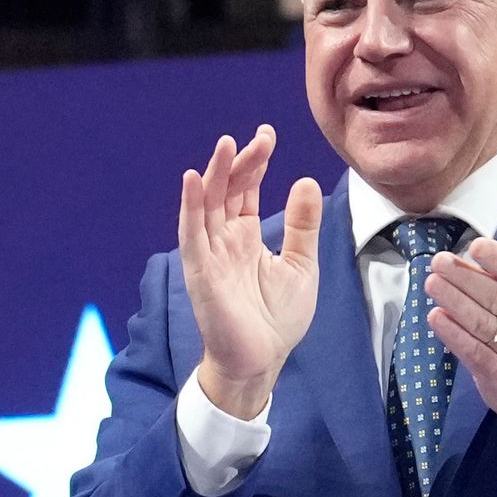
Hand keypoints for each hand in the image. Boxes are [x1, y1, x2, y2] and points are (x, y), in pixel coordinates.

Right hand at [175, 127, 322, 421]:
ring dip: (213, 174)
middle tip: (257, 137)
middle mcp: (224, 240)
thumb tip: (305, 181)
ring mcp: (209, 254)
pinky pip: (192, 233)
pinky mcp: (200, 271)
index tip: (266, 136)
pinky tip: (194, 180)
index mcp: (246, 237)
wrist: (261, 360)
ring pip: (207, 205)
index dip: (255, 162)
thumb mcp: (302, 264)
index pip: (246, 190)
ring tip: (224, 145)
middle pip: (227, 191)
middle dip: (240, 162)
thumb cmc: (278, 318)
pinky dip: (190, 205)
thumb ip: (302, 225)